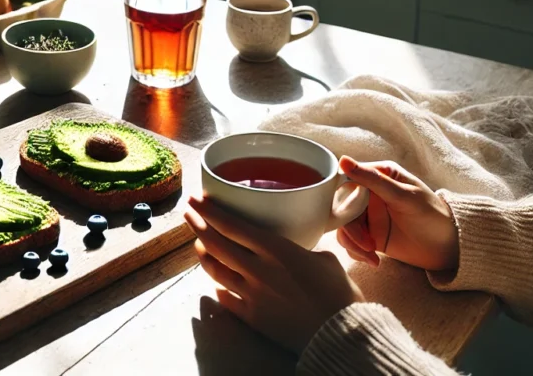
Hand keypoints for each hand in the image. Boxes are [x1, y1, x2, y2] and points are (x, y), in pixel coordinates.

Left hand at [185, 194, 362, 352]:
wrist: (343, 333)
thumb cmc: (340, 294)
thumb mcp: (324, 258)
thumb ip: (298, 249)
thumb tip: (291, 247)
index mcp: (276, 250)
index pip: (231, 225)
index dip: (208, 211)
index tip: (195, 199)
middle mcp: (258, 270)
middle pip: (215, 243)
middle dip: (198, 225)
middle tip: (189, 214)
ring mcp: (252, 295)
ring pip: (214, 269)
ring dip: (203, 254)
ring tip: (199, 244)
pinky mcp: (252, 317)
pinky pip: (225, 297)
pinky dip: (218, 285)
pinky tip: (217, 280)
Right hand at [335, 156, 459, 271]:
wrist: (449, 248)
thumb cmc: (432, 215)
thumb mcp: (404, 196)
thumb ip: (374, 180)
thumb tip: (344, 161)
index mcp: (379, 176)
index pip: (347, 181)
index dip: (341, 198)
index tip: (344, 215)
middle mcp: (371, 194)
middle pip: (342, 207)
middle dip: (349, 228)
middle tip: (365, 243)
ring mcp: (369, 216)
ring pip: (344, 226)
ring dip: (353, 243)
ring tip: (370, 254)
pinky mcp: (370, 235)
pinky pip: (351, 242)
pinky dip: (357, 252)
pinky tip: (373, 260)